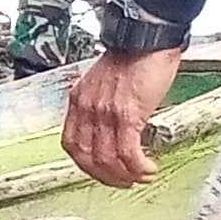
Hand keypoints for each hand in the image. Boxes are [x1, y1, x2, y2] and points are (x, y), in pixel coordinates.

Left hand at [63, 47, 186, 187]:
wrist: (149, 37)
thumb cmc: (134, 56)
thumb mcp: (106, 83)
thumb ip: (103, 104)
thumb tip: (113, 128)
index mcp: (78, 101)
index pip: (72, 143)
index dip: (86, 164)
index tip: (102, 172)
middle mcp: (86, 108)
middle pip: (86, 157)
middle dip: (105, 176)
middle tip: (124, 182)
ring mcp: (105, 113)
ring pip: (106, 159)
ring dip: (125, 175)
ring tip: (141, 177)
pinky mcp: (128, 114)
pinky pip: (127, 151)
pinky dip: (137, 166)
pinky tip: (148, 169)